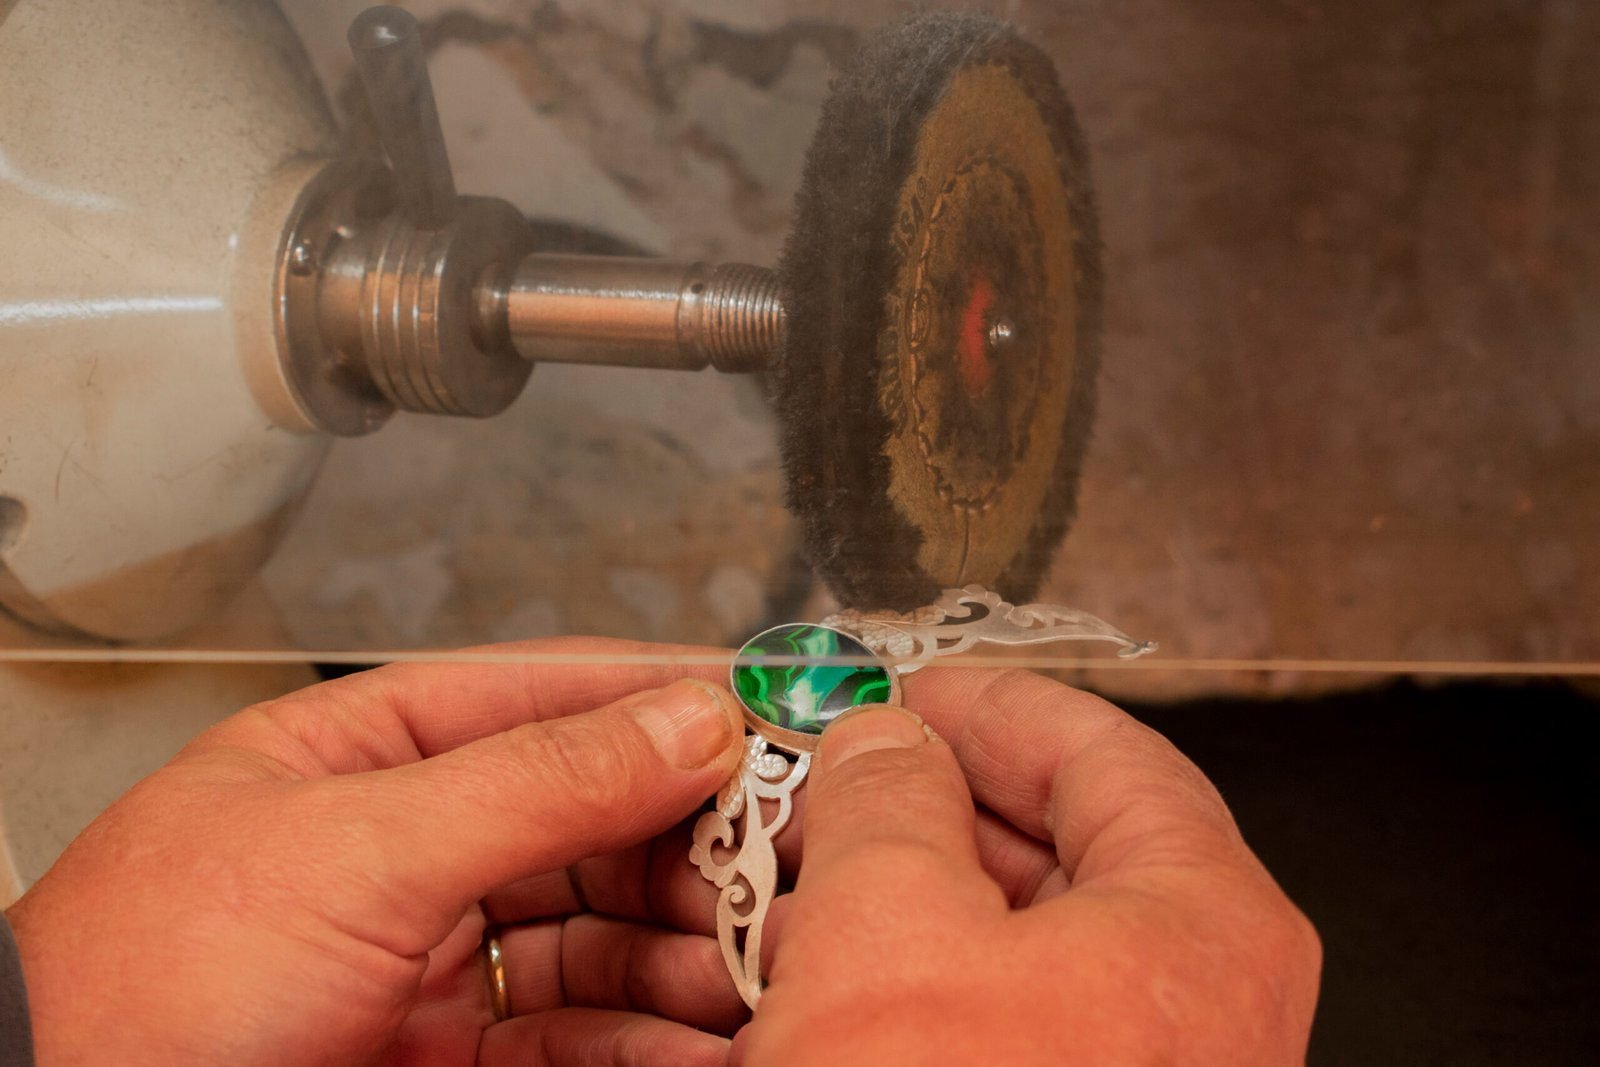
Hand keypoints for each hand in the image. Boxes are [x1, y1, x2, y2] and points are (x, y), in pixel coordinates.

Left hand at [6, 640, 749, 1065]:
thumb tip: (686, 715)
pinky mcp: (447, 1055)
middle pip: (597, 822)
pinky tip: (705, 1043)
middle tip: (788, 863)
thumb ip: (538, 781)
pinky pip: (576, 1035)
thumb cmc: (143, 982)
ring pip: (601, 937)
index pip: (555, 695)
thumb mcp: (359, 848)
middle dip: (698, 843)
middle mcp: (411, 843)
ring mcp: (432, 955)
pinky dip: (649, 1040)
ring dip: (689, 951)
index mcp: (372, 753)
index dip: (673, 697)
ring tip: (762, 966)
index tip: (779, 707)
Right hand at [742, 669, 1320, 1063]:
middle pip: (1049, 851)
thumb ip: (887, 796)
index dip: (990, 705)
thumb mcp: (891, 931)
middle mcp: (1188, 1005)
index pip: (1104, 753)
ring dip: (887, 904)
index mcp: (1200, 922)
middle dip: (917, 808)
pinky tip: (797, 987)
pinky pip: (975, 1029)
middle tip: (822, 783)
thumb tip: (882, 742)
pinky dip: (891, 993)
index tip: (907, 688)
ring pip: (1001, 947)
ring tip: (781, 882)